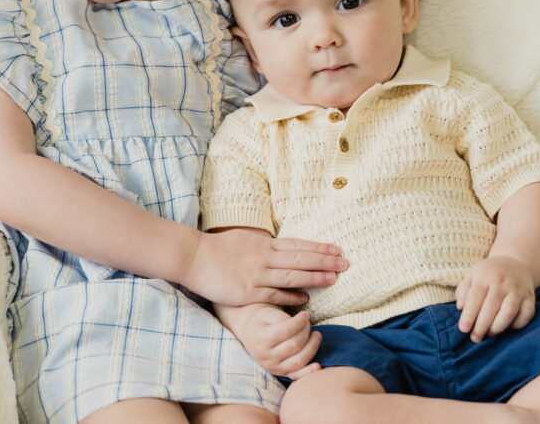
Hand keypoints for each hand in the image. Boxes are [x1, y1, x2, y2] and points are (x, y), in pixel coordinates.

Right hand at [181, 229, 345, 306]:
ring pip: (292, 275)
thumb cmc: (216, 249)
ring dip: (314, 277)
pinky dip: (291, 296)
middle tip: (345, 263)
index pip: (297, 245)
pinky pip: (274, 294)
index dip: (318, 247)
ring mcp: (257, 274)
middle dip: (324, 261)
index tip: (336, 249)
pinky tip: (305, 298)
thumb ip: (262, 245)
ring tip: (333, 279)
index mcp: (263, 244)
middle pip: (300, 258)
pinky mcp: (248, 291)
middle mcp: (264, 257)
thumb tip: (278, 245)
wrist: (193, 257)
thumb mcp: (243, 240)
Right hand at [232, 305, 322, 378]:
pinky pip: (296, 375)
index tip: (306, 314)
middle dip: (306, 332)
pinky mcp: (280, 373)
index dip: (299, 322)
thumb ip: (283, 318)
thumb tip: (301, 324)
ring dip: (312, 347)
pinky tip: (318, 365)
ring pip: (298, 361)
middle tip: (308, 322)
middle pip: (294, 346)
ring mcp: (273, 367)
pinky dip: (308, 371)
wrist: (250, 332)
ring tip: (316, 335)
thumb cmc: (261, 319)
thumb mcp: (268, 312)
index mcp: (260, 339)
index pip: (284, 331)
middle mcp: (265, 356)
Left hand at [455, 255, 535, 342]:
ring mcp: (518, 289)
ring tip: (490, 333)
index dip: (469, 315)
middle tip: (475, 338)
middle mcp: (503, 282)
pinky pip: (526, 315)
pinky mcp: (530, 297)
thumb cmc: (489, 274)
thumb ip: (463, 290)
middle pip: (491, 306)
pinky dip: (517, 325)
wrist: (516, 263)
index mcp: (485, 276)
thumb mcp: (472, 275)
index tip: (463, 329)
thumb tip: (460, 307)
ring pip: (509, 312)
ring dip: (498, 326)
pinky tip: (507, 327)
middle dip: (482, 325)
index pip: (475, 297)